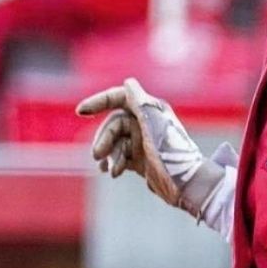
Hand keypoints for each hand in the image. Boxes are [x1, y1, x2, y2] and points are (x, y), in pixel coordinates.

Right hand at [75, 77, 223, 216]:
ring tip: (108, 170)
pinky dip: (114, 163)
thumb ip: (141, 103)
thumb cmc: (172, 153)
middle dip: (104, 139)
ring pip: (114, 143)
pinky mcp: (140, 160)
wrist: (185, 185)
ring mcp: (142, 142)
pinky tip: (113, 173)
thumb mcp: (154, 125)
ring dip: (109, 154)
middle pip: (114, 125)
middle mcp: (146, 123)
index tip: (80, 111)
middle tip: (97, 155)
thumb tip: (129, 82)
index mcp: (151, 110)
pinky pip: (119, 157)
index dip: (100, 101)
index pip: (120, 98)